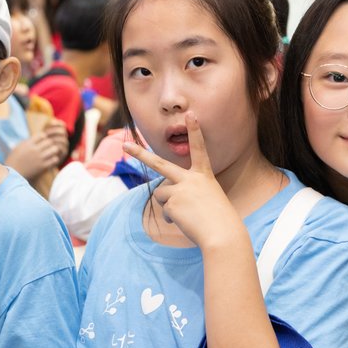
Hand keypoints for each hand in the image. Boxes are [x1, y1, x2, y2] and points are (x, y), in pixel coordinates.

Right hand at [5, 124, 67, 179]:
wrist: (12, 175)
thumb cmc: (13, 161)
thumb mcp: (17, 148)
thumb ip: (27, 142)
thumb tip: (37, 138)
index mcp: (27, 144)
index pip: (42, 135)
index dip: (43, 137)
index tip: (41, 142)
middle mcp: (34, 150)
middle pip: (49, 141)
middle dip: (49, 144)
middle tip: (47, 148)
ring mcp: (39, 158)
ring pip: (54, 149)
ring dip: (53, 151)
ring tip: (50, 154)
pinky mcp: (42, 167)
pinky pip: (55, 160)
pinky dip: (54, 159)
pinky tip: (50, 161)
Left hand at [123, 111, 245, 252]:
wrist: (222, 233)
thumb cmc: (219, 219)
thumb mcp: (208, 198)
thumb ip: (188, 192)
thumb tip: (167, 201)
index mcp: (204, 175)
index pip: (199, 149)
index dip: (195, 131)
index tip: (191, 115)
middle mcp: (190, 178)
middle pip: (160, 164)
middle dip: (140, 154)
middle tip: (125, 146)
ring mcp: (180, 189)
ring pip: (162, 194)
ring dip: (170, 206)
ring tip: (188, 214)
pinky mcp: (172, 202)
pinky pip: (165, 210)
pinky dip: (172, 218)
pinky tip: (186, 221)